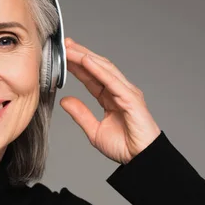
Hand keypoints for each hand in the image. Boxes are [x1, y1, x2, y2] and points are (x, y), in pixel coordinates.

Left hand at [59, 37, 160, 164]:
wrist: (141, 160)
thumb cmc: (125, 147)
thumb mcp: (94, 130)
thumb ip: (80, 114)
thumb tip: (64, 100)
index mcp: (110, 98)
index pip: (91, 77)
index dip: (77, 65)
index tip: (63, 55)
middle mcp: (119, 92)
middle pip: (97, 68)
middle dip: (81, 54)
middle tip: (65, 44)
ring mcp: (126, 93)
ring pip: (104, 69)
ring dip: (86, 57)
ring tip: (71, 48)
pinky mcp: (131, 99)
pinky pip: (112, 81)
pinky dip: (99, 70)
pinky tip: (86, 61)